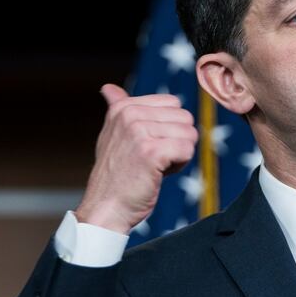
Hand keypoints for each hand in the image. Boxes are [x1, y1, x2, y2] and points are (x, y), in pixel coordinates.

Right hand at [75, 84, 197, 234]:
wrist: (106, 208)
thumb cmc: (115, 175)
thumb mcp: (112, 135)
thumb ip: (117, 109)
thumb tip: (109, 88)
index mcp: (123, 107)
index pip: (173, 104)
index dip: (169, 128)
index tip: (148, 145)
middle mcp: (130, 115)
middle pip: (185, 118)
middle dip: (177, 141)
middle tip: (152, 159)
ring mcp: (139, 132)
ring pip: (190, 134)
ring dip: (178, 155)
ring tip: (154, 167)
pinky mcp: (151, 152)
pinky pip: (187, 150)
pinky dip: (179, 166)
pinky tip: (159, 174)